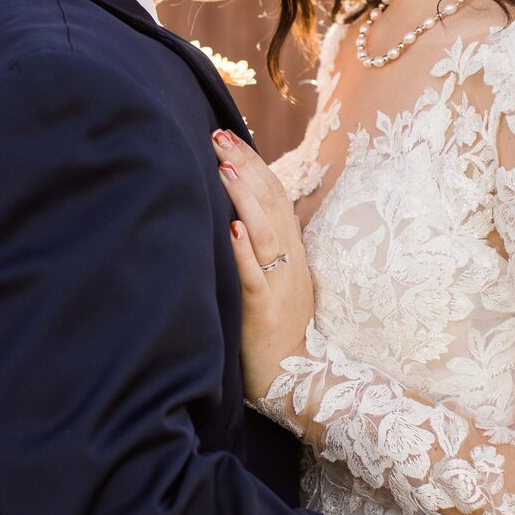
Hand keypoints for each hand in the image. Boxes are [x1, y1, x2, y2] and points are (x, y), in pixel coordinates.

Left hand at [213, 130, 314, 399]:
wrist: (297, 380)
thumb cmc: (276, 329)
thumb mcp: (276, 279)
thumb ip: (263, 246)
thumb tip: (239, 212)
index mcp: (291, 250)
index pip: (274, 194)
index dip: (253, 163)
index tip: (228, 135)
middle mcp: (288, 260)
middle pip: (270, 202)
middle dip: (245, 166)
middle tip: (218, 135)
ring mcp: (280, 283)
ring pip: (265, 232)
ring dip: (244, 197)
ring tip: (224, 167)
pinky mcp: (266, 310)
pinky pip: (256, 276)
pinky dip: (245, 251)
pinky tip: (232, 228)